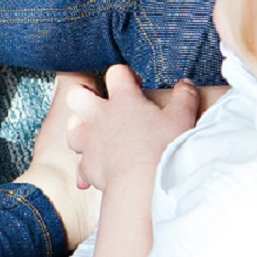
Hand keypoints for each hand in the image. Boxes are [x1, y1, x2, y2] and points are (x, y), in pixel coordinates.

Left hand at [66, 65, 199, 191]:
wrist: (142, 183)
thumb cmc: (163, 148)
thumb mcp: (182, 117)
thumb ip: (184, 97)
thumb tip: (185, 84)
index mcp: (123, 100)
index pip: (115, 73)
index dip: (124, 75)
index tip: (136, 85)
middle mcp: (100, 117)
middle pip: (76, 95)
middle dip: (84, 95)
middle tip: (100, 103)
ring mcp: (89, 141)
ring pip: (71, 127)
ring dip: (80, 129)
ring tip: (95, 133)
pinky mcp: (86, 165)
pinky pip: (79, 163)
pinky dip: (86, 166)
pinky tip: (95, 171)